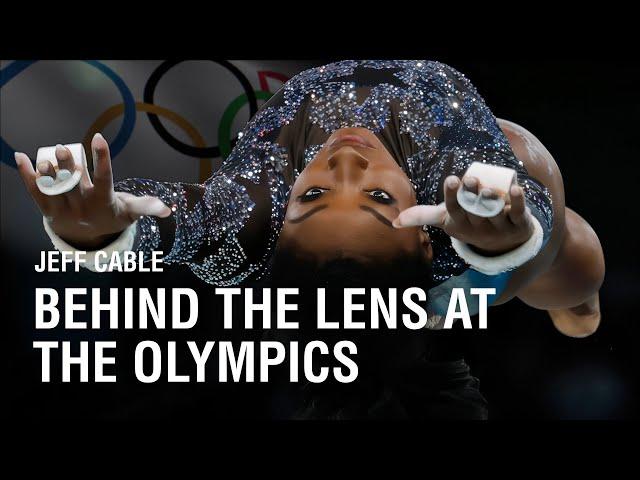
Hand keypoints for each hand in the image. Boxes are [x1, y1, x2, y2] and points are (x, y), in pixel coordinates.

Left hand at [14, 133, 170, 249]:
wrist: (89, 240)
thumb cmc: (113, 218)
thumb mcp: (130, 213)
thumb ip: (147, 207)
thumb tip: (167, 209)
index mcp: (103, 203)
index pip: (103, 179)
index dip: (101, 158)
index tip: (98, 137)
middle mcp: (82, 207)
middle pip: (74, 184)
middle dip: (68, 166)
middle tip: (64, 148)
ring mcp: (63, 209)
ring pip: (54, 188)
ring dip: (49, 172)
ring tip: (47, 158)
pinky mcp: (47, 210)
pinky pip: (35, 192)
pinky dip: (27, 174)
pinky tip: (21, 157)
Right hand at [393, 175, 533, 254]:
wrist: (502, 243)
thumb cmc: (468, 223)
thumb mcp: (446, 221)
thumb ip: (423, 216)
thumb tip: (394, 222)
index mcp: (460, 225)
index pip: (455, 210)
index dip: (453, 196)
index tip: (451, 179)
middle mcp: (479, 228)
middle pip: (475, 211)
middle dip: (472, 196)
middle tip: (470, 180)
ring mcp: (500, 227)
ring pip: (496, 214)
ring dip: (493, 201)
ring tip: (488, 189)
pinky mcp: (519, 224)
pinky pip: (519, 213)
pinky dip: (519, 201)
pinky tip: (517, 188)